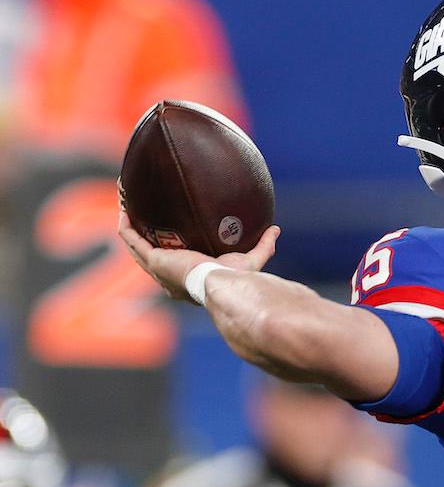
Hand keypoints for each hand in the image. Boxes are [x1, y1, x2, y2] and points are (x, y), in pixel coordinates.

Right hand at [118, 211, 280, 302]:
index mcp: (186, 278)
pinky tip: (125, 206)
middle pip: (148, 253)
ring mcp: (157, 268)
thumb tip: (276, 229)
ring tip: (127, 203)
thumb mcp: (251, 259)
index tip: (167, 232)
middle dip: (142, 234)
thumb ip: (264, 245)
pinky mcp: (153, 260)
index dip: (166, 250)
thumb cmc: (237, 278)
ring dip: (129, 224)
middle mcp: (167, 275)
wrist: (223, 283)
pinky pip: (131, 238)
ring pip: (135, 244)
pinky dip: (126, 222)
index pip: (172, 265)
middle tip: (141, 213)